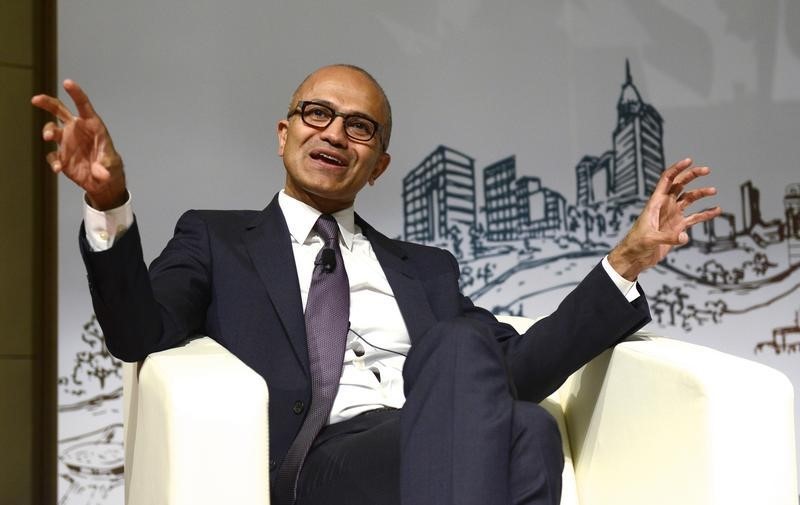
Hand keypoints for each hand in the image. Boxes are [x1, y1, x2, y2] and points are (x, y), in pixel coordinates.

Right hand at [31, 80, 126, 209]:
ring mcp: (67, 142)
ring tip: (48, 136)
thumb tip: (102, 174)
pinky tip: (58, 169)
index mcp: (93, 126)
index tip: (67, 82)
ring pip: (51, 129)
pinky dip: (53, 161)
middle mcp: (77, 130)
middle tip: (35, 100)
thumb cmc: (111, 168)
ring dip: (48, 131)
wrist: (104, 183)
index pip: (83, 106)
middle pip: (59, 111)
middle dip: (47, 103)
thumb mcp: (112, 166)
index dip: (76, 93)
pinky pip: (52, 156)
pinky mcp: (62, 156)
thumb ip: (106, 167)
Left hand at [608, 158, 721, 280]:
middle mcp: (665, 206)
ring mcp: (672, 216)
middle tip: (707, 170)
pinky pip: (694, 218)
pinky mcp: (677, 228)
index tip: (689, 161)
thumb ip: (668, 238)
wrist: (635, 258)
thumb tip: (684, 238)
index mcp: (655, 203)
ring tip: (713, 190)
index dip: (677, 169)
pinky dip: (705, 214)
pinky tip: (716, 210)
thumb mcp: (650, 239)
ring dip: (701, 193)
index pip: (667, 180)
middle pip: (680, 185)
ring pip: (689, 199)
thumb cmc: (636, 245)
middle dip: (692, 176)